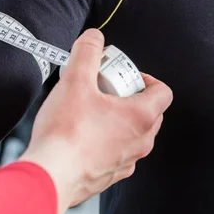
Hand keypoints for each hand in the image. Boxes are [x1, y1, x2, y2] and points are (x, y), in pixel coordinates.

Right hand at [20, 29, 172, 213]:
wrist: (50, 174)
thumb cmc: (66, 132)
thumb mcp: (74, 81)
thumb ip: (86, 53)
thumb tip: (94, 37)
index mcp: (140, 117)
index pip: (162, 92)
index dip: (146, 78)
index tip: (125, 76)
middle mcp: (140, 142)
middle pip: (149, 113)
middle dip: (130, 98)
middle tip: (105, 91)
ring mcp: (126, 162)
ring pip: (133, 135)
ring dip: (118, 121)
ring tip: (90, 113)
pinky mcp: (109, 176)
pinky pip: (116, 154)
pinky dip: (105, 142)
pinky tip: (82, 137)